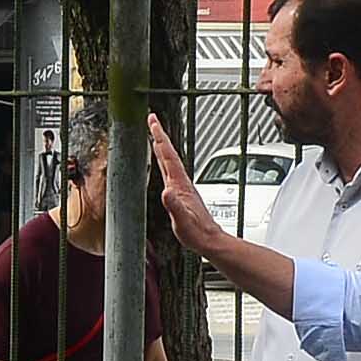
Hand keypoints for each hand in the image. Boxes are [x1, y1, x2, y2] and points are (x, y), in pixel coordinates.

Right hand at [150, 118, 218, 248]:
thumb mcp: (182, 221)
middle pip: (168, 153)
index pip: (167, 156)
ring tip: (154, 136)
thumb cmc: (197, 233)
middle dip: (159, 135)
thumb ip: (175, 206)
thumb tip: (166, 192)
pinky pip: (169, 171)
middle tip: (151, 119)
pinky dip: (163, 161)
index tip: (152, 121)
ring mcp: (181, 187)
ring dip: (161, 146)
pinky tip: (161, 162)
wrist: (209, 240)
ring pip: (169, 161)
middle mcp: (181, 182)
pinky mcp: (181, 193)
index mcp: (180, 184)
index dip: (159, 137)